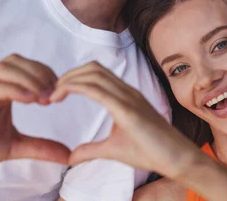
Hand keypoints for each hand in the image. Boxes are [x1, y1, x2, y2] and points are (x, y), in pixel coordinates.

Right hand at [0, 54, 70, 175]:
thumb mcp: (14, 146)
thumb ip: (40, 146)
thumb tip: (67, 156)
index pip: (25, 66)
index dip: (45, 74)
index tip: (59, 93)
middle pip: (16, 61)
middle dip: (40, 73)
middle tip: (54, 94)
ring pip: (5, 69)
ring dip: (30, 79)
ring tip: (44, 98)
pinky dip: (14, 89)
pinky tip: (30, 100)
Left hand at [50, 62, 198, 178]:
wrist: (177, 158)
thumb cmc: (152, 151)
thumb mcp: (114, 149)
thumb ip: (92, 149)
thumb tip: (71, 156)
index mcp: (125, 96)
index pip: (96, 74)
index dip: (73, 77)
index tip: (55, 94)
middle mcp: (127, 91)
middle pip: (92, 68)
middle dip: (67, 75)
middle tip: (49, 93)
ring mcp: (129, 98)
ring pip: (94, 74)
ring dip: (68, 79)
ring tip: (52, 95)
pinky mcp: (128, 110)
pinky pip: (98, 90)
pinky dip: (76, 87)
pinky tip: (61, 96)